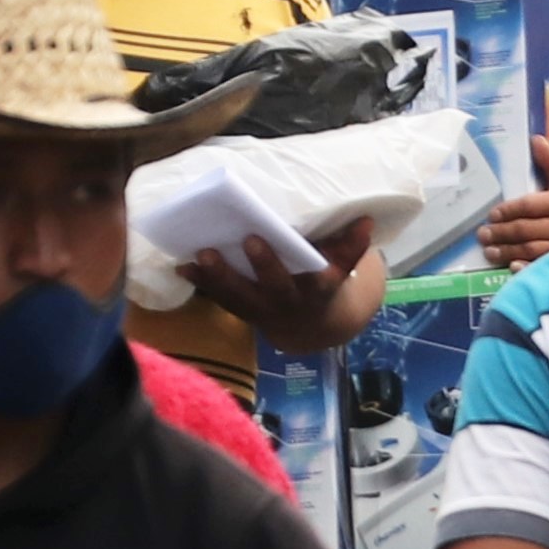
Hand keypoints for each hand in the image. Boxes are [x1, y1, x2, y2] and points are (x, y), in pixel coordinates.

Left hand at [186, 214, 375, 349]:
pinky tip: (183, 266)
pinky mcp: (244, 310)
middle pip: (278, 286)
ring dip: (221, 277)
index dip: (334, 254)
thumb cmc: (322, 284)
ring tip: (202, 254)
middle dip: (266, 265)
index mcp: (319, 289)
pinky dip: (202, 284)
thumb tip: (366, 219)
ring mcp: (264, 310)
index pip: (327, 274)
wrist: (310, 328)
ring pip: (243, 296)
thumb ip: (350, 247)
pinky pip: (221, 299)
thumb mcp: (340, 269)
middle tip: (251, 238)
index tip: (335, 233)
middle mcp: (291, 302)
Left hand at [478, 134, 548, 269]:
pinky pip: (544, 266)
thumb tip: (536, 140)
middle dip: (501, 232)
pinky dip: (527, 268)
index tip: (492, 215)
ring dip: (507, 251)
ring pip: (531, 249)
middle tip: (483, 234)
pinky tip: (512, 267)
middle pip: (525, 229)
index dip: (508, 210)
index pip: (529, 205)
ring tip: (489, 252)